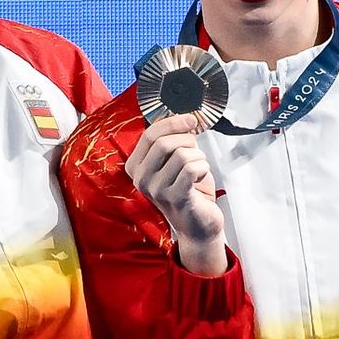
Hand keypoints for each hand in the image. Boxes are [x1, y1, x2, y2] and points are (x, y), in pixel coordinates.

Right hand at [125, 114, 226, 275]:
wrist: (197, 223)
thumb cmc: (189, 189)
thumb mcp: (175, 160)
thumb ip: (174, 139)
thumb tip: (183, 116)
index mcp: (136, 166)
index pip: (150, 134)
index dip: (173, 122)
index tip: (191, 120)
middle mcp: (141, 178)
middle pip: (164, 142)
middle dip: (188, 141)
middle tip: (196, 151)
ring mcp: (155, 189)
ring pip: (181, 154)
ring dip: (198, 157)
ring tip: (198, 169)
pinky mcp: (174, 198)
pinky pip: (191, 168)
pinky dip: (202, 167)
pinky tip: (200, 177)